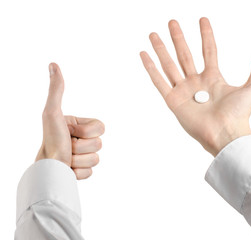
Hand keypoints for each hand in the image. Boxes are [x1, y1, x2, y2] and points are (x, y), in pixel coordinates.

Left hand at [36, 63, 104, 178]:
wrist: (47, 169)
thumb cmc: (50, 140)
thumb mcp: (53, 113)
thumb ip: (56, 89)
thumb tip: (53, 64)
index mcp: (79, 125)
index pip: (101, 128)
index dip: (86, 132)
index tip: (70, 132)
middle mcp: (82, 139)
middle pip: (99, 144)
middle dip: (81, 148)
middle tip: (67, 147)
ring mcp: (84, 155)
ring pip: (96, 159)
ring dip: (79, 160)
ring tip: (66, 159)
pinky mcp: (84, 170)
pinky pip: (91, 171)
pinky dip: (78, 172)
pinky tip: (68, 168)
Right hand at [140, 18, 250, 155]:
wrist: (226, 133)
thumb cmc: (240, 114)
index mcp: (213, 78)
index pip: (208, 51)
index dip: (206, 35)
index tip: (202, 20)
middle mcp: (196, 83)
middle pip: (184, 55)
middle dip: (178, 38)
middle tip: (172, 22)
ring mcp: (184, 91)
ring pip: (169, 65)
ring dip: (161, 49)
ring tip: (154, 34)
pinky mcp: (173, 101)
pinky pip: (159, 82)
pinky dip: (151, 68)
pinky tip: (144, 54)